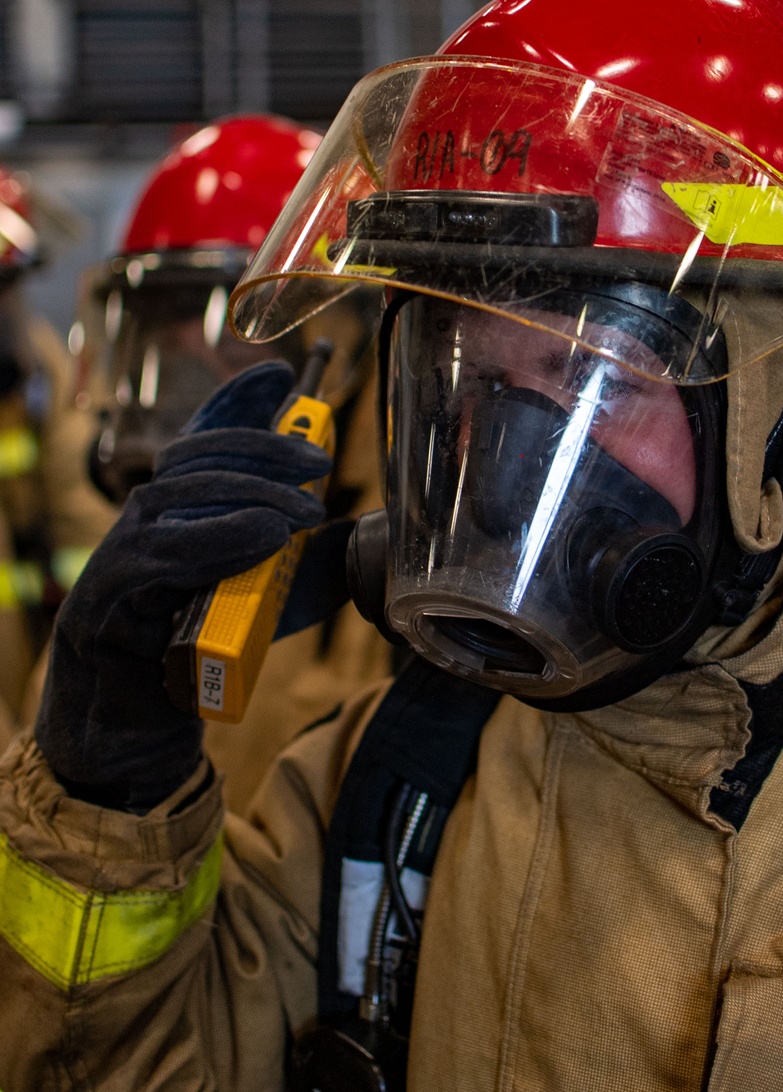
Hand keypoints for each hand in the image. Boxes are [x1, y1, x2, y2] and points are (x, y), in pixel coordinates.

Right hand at [35, 362, 331, 812]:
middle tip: (319, 463)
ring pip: (179, 497)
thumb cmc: (203, 646)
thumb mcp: (271, 598)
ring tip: (302, 511)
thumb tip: (359, 532)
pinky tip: (262, 536)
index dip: (238, 401)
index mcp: (181, 509)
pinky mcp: (112, 595)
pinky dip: (217, 540)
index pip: (204, 437)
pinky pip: (163, 556)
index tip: (281, 374)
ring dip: (247, 495)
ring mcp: (122, 552)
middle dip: (262, 449)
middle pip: (197, 457)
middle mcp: (146, 518)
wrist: (137, 717)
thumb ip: (306, 564)